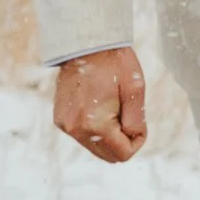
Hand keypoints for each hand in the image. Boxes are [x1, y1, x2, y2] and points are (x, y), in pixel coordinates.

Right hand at [54, 46, 146, 161]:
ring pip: (95, 147)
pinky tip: (100, 105)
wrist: (86, 43)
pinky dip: (96, 128)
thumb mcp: (135, 90)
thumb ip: (136, 121)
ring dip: (109, 134)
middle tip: (128, 113)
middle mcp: (75, 129)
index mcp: (94, 124)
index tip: (140, 121)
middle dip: (123, 140)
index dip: (137, 141)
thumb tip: (133, 139)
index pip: (122, 154)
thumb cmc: (114, 62)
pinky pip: (83, 135)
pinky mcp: (60, 119)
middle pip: (107, 155)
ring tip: (114, 106)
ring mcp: (64, 125)